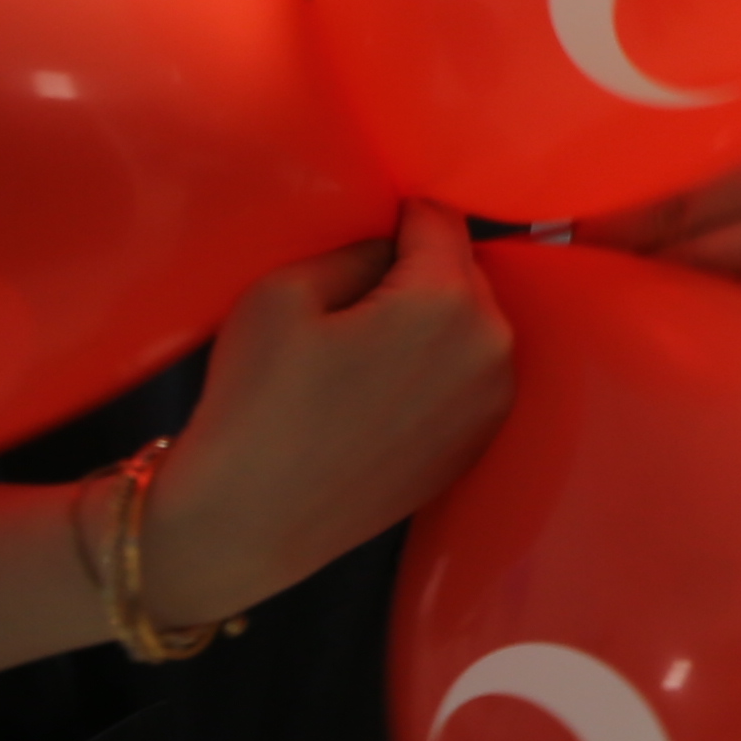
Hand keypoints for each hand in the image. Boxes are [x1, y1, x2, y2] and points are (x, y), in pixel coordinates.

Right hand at [144, 201, 508, 626]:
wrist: (246, 523)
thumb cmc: (256, 402)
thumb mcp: (285, 291)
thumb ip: (358, 249)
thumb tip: (394, 246)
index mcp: (449, 302)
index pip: (440, 219)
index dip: (397, 218)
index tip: (359, 238)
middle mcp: (493, 349)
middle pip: (464, 272)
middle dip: (419, 271)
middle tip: (352, 303)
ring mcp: (493, 403)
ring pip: (471, 324)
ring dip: (432, 321)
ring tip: (363, 351)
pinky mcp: (478, 444)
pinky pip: (467, 376)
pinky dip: (436, 368)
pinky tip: (379, 392)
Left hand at [576, 41, 740, 310]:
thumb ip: (717, 130)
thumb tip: (628, 156)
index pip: (659, 211)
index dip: (604, 225)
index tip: (563, 225)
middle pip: (677, 261)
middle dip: (625, 262)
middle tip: (579, 259)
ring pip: (717, 294)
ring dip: (670, 288)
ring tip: (628, 280)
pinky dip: (731, 302)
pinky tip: (701, 297)